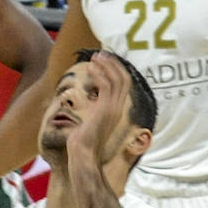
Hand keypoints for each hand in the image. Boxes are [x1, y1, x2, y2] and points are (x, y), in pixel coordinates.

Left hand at [65, 51, 131, 165]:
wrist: (84, 153)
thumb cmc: (83, 140)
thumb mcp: (91, 121)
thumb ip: (94, 111)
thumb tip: (89, 105)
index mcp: (116, 110)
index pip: (123, 85)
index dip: (116, 70)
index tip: (104, 61)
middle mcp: (118, 108)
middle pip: (124, 79)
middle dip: (113, 64)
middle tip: (100, 54)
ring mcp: (113, 108)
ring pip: (117, 80)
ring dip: (106, 66)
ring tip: (95, 57)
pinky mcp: (105, 109)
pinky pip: (107, 86)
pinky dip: (100, 75)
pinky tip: (91, 69)